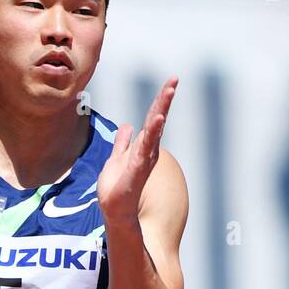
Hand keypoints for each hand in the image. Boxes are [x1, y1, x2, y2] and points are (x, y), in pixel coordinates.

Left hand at [96, 77, 177, 225]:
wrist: (113, 209)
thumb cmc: (116, 188)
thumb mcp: (116, 158)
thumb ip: (122, 143)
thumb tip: (127, 126)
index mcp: (143, 146)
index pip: (153, 119)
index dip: (160, 101)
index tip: (170, 82)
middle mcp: (148, 150)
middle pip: (157, 119)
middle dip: (165, 99)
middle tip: (174, 79)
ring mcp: (145, 158)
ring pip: (155, 129)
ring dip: (162, 109)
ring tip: (169, 91)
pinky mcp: (138, 168)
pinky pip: (146, 147)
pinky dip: (152, 132)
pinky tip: (158, 118)